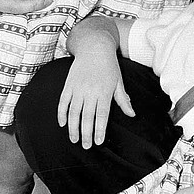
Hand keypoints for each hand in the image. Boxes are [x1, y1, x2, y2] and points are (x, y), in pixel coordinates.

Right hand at [59, 26, 133, 145]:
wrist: (94, 47)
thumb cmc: (109, 66)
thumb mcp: (118, 82)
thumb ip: (123, 100)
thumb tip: (132, 115)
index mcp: (104, 92)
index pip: (101, 115)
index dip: (99, 129)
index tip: (98, 142)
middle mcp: (90, 91)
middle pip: (87, 117)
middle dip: (86, 133)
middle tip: (86, 146)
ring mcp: (78, 88)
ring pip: (73, 112)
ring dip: (73, 127)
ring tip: (74, 139)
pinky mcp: (68, 85)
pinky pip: (63, 102)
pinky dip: (61, 113)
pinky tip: (62, 124)